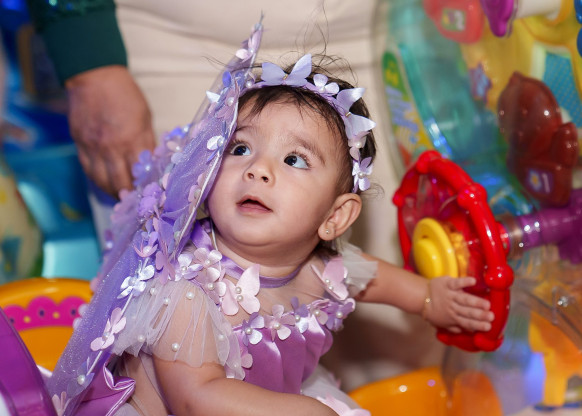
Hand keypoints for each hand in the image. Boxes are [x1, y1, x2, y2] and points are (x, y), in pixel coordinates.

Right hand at [65, 65, 156, 196]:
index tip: (151, 194)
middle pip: (120, 182)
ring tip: (121, 197)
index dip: (146, 186)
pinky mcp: (79, 144)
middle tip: (136, 202)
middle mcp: (111, 147)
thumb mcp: (145, 116)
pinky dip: (97, 181)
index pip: (140, 172)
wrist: (94, 77)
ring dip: (112, 192)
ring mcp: (93, 147)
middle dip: (129, 196)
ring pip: (101, 181)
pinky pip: (88, 170)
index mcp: (132, 138)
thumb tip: (153, 162)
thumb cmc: (125, 95)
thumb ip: (148, 141)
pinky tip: (105, 184)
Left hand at [424, 277, 493, 332]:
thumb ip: (454, 328)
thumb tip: (468, 331)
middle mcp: (452, 307)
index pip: (467, 322)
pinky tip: (473, 281)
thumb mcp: (442, 323)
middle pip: (467, 312)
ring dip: (476, 302)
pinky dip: (464, 282)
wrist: (421, 296)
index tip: (489, 326)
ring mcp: (450, 295)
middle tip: (491, 316)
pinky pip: (456, 283)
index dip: (477, 325)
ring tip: (487, 304)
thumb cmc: (434, 311)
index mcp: (453, 317)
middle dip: (480, 315)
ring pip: (464, 299)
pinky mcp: (447, 283)